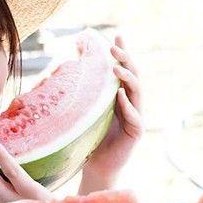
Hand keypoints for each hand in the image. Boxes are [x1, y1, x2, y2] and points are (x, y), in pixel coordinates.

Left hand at [80, 36, 142, 190]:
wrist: (97, 167)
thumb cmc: (88, 139)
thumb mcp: (85, 112)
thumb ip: (85, 95)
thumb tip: (65, 71)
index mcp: (120, 96)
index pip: (124, 70)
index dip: (123, 52)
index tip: (116, 35)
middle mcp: (131, 104)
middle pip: (133, 76)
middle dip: (126, 60)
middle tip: (114, 47)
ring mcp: (136, 117)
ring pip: (137, 93)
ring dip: (127, 78)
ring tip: (117, 68)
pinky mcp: (136, 133)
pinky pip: (135, 116)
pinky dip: (127, 105)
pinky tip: (119, 95)